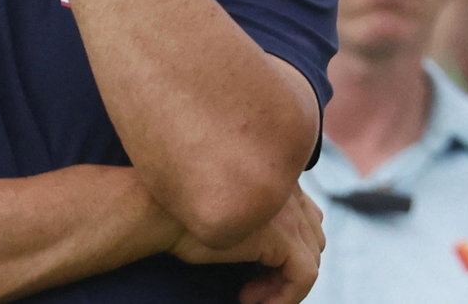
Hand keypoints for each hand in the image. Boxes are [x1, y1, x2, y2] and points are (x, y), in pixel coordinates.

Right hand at [167, 185, 324, 303]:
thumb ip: (248, 215)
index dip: (286, 248)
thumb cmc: (173, 211)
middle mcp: (286, 188)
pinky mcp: (284, 238)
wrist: (154, 212)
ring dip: (283, 285)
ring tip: (249, 296)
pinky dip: (286, 297)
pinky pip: (303, 277)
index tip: (254, 267)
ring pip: (310, 260)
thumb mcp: (220, 210)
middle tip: (250, 287)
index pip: (305, 216)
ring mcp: (288, 212)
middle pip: (313, 238)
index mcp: (271, 176)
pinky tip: (250, 300)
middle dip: (287, 268)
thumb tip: (264, 248)